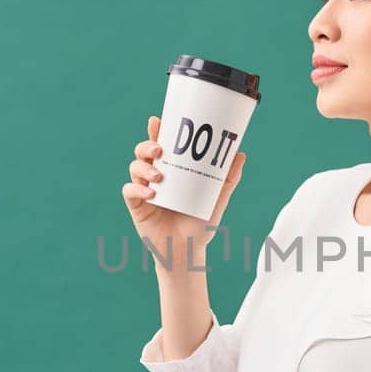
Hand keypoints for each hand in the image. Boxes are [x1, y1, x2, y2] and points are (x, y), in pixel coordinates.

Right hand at [121, 114, 245, 259]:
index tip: (158, 120)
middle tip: (160, 149)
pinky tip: (151, 193)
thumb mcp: (217, 199)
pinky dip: (137, 188)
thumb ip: (228, 178)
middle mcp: (156, 176)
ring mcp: (145, 190)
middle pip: (144, 152)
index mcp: (172, 170)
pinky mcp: (137, 206)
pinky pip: (130, 191)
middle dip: (147, 145)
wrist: (189, 251)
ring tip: (159, 176)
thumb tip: (240, 154)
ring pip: (135, 168)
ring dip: (143, 167)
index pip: (162, 145)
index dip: (157, 131)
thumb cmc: (201, 223)